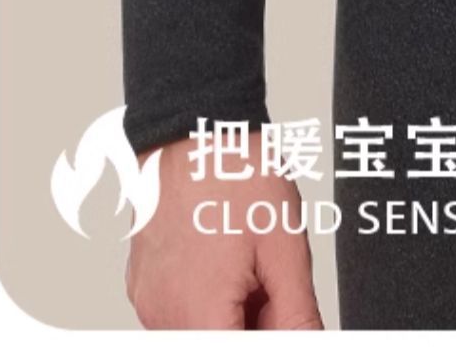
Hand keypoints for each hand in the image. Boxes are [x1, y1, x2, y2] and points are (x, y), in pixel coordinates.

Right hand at [124, 132, 323, 328]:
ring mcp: (148, 299)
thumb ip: (297, 317)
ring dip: (237, 315)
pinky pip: (183, 311)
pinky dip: (214, 301)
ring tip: (257, 269)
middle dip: (258, 326)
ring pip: (202, 329)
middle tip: (278, 288)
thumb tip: (310, 341)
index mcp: (196, 311)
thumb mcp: (285, 252)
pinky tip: (235, 264)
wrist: (195, 130)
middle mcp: (161, 314)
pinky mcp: (144, 284)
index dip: (272, 336)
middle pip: (218, 340)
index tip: (289, 318)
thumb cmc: (236, 177)